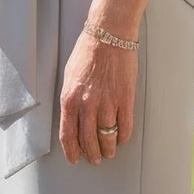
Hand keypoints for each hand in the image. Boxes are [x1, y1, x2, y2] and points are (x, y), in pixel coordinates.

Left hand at [59, 32, 137, 166]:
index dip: (72, 151)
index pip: (68, 135)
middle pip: (88, 141)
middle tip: (95, 159)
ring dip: (108, 149)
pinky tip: (122, 138)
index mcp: (69, 99)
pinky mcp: (125, 99)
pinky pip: (125, 127)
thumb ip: (70, 99)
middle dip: (92, 154)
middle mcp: (86, 105)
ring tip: (109, 152)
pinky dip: (123, 137)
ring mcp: (107, 103)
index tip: (75, 159)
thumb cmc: (88, 51)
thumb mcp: (69, 76)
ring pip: (107, 138)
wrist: (109, 35)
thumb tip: (73, 119)